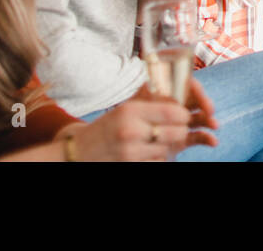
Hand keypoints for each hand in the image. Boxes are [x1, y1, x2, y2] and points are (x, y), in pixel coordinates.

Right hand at [72, 82, 215, 160]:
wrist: (79, 151)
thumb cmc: (107, 127)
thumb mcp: (125, 109)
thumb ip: (150, 103)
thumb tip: (179, 96)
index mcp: (130, 111)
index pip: (172, 112)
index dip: (183, 115)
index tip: (183, 116)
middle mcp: (131, 130)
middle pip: (176, 132)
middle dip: (181, 131)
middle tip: (177, 130)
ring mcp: (131, 152)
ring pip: (169, 149)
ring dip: (170, 146)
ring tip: (162, 141)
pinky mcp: (131, 165)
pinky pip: (158, 162)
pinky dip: (159, 158)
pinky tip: (152, 152)